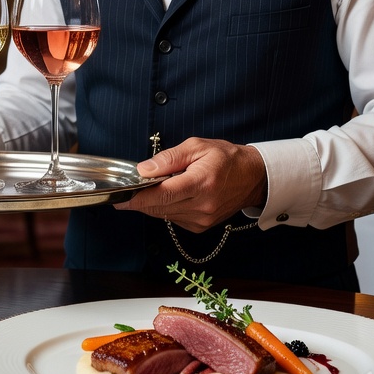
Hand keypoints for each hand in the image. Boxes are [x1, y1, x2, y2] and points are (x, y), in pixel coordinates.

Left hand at [114, 137, 266, 230]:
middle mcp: (203, 205)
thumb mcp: (197, 146)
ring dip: (151, 205)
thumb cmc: (226, 158)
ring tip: (144, 192)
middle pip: (160, 207)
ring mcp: (203, 219)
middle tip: (123, 195)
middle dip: (139, 202)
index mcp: (201, 183)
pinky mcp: (201, 226)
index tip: (121, 197)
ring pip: (165, 215)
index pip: (163, 195)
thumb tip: (144, 170)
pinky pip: (174, 219)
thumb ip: (169, 158)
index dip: (138, 198)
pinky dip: (165, 209)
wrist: (253, 178)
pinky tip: (165, 198)